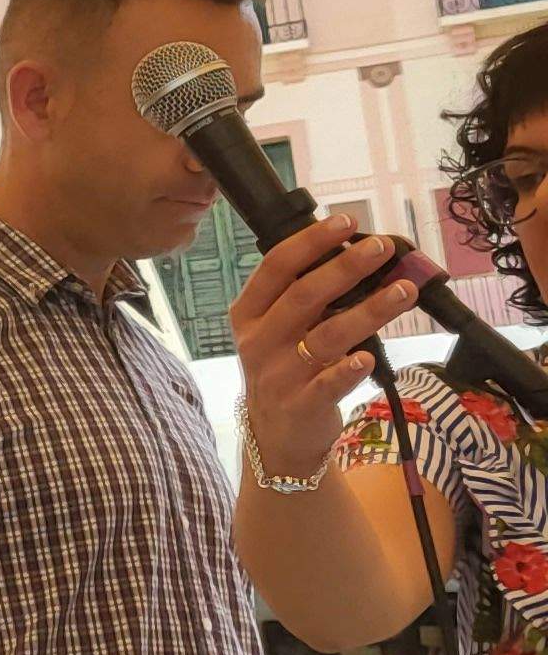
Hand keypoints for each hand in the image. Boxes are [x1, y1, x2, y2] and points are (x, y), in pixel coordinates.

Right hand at [232, 214, 413, 480]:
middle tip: (382, 248)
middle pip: (303, 296)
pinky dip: (347, 370)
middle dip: (346, 267)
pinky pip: (327, 384)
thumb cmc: (286, 368)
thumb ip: (307, 298)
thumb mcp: (279, 330)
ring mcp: (278, 374)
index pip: (276, 267)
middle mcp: (259, 341)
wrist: (276, 434)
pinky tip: (368, 356)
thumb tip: (359, 256)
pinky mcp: (301, 405)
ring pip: (326, 336)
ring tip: (405, 291)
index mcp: (250, 313)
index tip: (346, 221)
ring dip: (368, 311)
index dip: (311, 241)